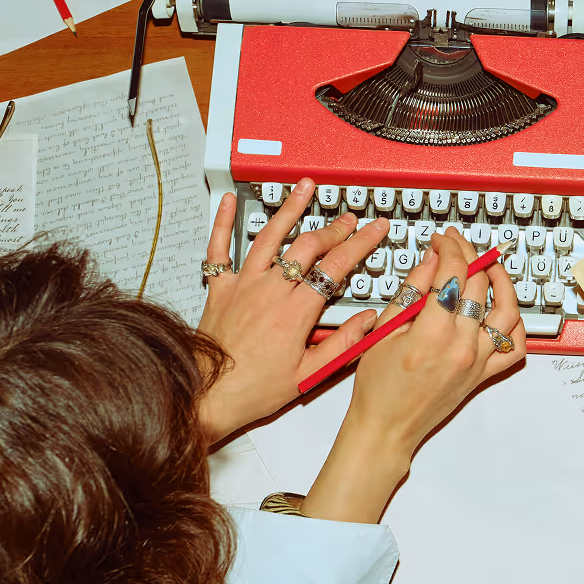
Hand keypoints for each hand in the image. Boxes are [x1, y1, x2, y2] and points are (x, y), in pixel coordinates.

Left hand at [195, 180, 389, 441]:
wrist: (208, 395)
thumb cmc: (254, 389)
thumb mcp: (309, 374)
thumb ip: (344, 343)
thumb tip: (371, 321)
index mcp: (296, 311)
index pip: (337, 266)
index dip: (361, 243)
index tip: (375, 230)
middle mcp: (270, 291)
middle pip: (308, 246)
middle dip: (334, 227)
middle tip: (349, 218)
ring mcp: (243, 285)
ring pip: (269, 236)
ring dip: (289, 209)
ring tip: (304, 188)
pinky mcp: (219, 289)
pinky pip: (219, 248)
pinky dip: (222, 222)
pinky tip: (228, 201)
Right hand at [300, 227, 525, 522]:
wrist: (386, 429)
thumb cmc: (377, 387)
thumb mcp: (384, 329)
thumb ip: (411, 290)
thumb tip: (431, 259)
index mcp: (431, 335)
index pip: (453, 275)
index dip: (449, 248)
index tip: (442, 239)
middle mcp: (462, 348)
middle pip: (479, 285)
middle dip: (470, 255)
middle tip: (457, 245)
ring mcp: (478, 362)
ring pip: (508, 312)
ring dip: (503, 282)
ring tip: (490, 266)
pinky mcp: (484, 375)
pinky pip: (515, 348)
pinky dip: (516, 325)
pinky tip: (503, 308)